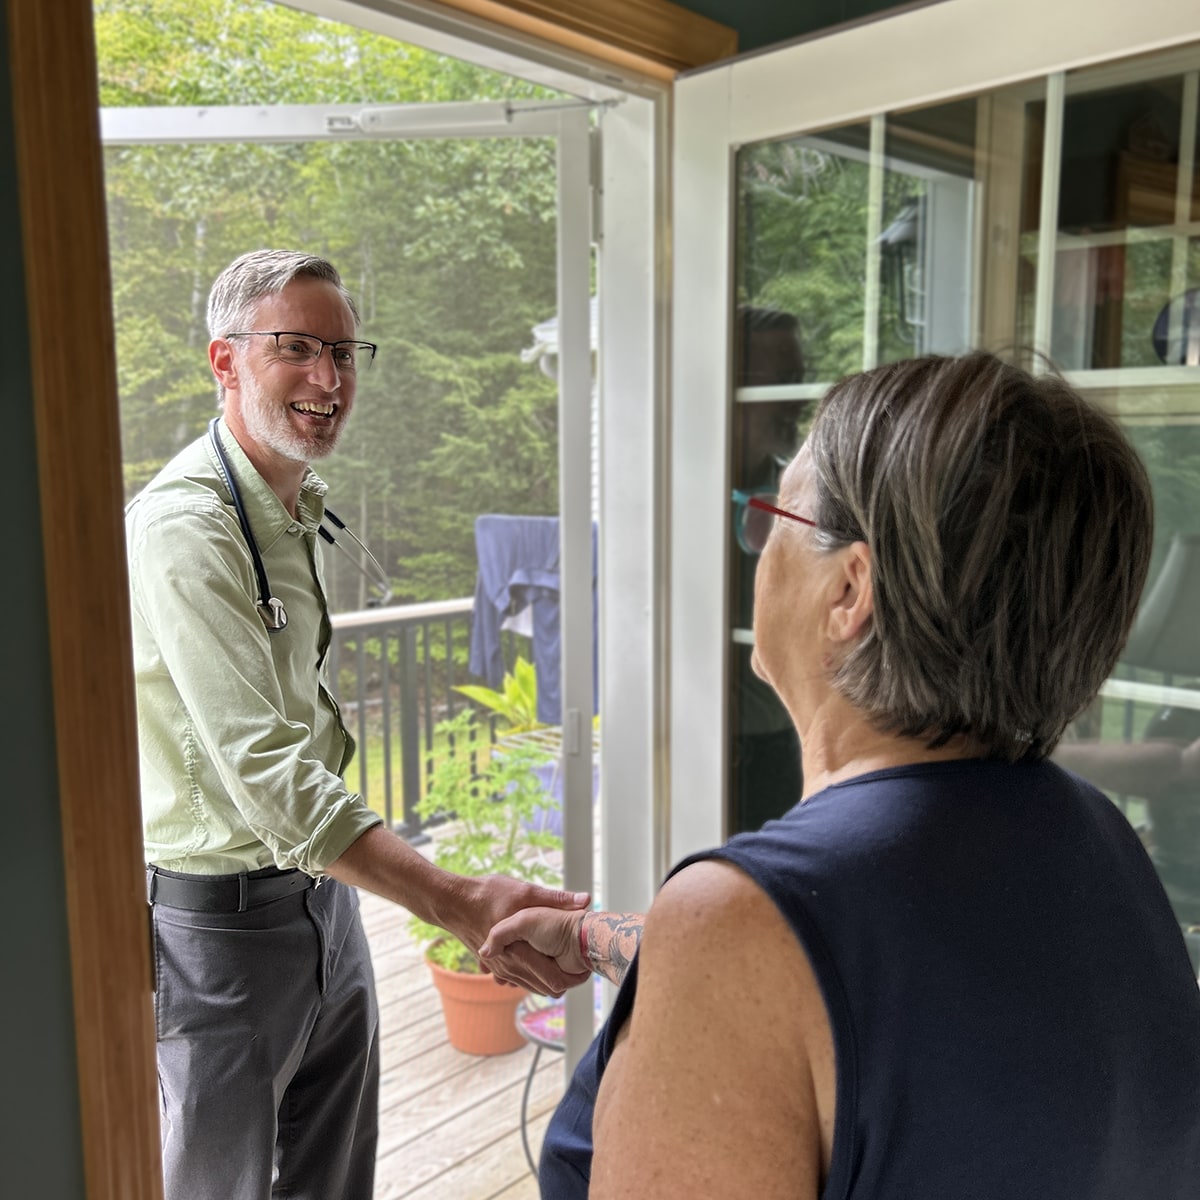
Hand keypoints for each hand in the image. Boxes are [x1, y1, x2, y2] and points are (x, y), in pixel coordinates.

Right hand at [452, 876, 589, 996]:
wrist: (454, 902)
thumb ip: (556, 898)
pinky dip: (531, 977)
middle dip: (565, 980)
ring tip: (568, 969)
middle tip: (582, 970)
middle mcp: (508, 966)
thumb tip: (586, 899)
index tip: (587, 969)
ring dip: (548, 980)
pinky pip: (516, 980)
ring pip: (530, 985)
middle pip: (544, 987)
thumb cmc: (489, 894)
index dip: (574, 977)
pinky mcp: (493, 964)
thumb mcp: (525, 891)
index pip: (553, 980)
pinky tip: (541, 968)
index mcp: (520, 952)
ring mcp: (499, 968)